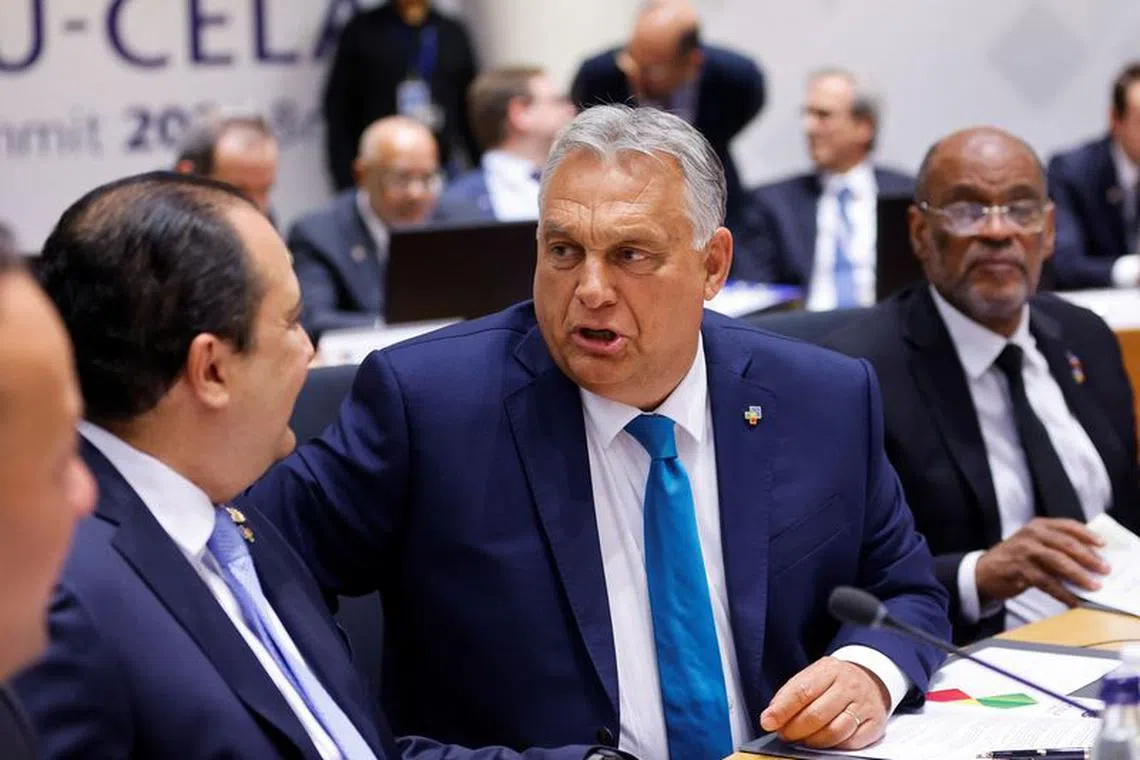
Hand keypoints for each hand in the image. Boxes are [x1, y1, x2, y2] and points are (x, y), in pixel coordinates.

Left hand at [758, 657, 888, 749]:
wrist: (871, 679)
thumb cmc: (834, 681)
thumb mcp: (813, 676)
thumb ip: (792, 693)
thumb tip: (771, 717)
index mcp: (829, 670)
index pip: (802, 691)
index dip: (782, 710)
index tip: (768, 722)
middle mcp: (849, 686)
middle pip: (817, 715)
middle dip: (795, 729)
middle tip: (785, 735)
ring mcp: (864, 705)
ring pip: (834, 732)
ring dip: (813, 741)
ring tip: (803, 739)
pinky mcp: (875, 724)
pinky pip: (851, 743)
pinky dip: (834, 746)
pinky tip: (824, 741)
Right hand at [975, 517, 1108, 606]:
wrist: (984, 571)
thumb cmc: (1015, 557)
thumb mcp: (1033, 543)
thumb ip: (1056, 546)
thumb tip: (1090, 559)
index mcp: (1037, 526)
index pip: (1067, 526)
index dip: (1087, 534)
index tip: (1102, 544)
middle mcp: (1030, 535)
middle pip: (1065, 544)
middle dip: (1088, 558)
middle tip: (1104, 569)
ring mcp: (1024, 552)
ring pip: (1057, 562)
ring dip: (1078, 576)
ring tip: (1093, 586)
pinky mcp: (1019, 570)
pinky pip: (1046, 582)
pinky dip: (1062, 593)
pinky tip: (1073, 600)